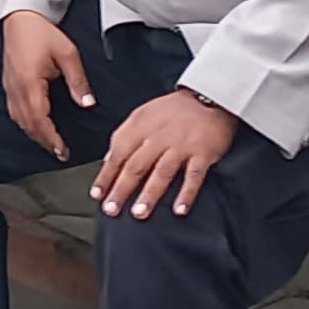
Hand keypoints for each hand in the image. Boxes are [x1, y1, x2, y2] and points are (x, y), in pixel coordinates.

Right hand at [0, 9, 93, 158]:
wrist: (20, 15)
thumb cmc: (42, 31)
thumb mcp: (68, 54)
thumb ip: (77, 81)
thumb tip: (87, 103)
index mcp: (30, 83)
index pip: (39, 119)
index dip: (51, 138)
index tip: (61, 150)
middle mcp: (16, 88)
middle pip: (28, 124)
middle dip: (43, 141)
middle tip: (59, 152)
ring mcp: (10, 86)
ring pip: (19, 119)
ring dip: (34, 133)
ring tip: (49, 142)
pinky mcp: (9, 83)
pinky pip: (14, 110)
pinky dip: (26, 122)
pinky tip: (34, 124)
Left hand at [92, 91, 239, 220]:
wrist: (211, 95)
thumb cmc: (175, 110)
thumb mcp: (144, 115)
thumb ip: (125, 137)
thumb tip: (108, 161)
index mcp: (141, 125)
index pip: (118, 153)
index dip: (106, 175)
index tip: (97, 194)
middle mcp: (159, 136)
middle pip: (136, 165)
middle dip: (121, 189)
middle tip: (111, 209)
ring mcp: (181, 144)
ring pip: (162, 172)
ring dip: (149, 194)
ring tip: (139, 213)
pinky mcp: (203, 152)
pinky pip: (193, 176)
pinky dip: (186, 193)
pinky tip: (179, 210)